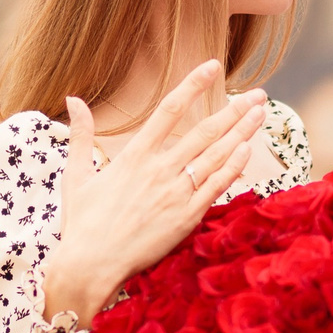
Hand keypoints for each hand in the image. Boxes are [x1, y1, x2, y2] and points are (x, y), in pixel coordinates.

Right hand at [38, 60, 265, 326]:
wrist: (90, 265)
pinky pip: (216, 187)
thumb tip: (72, 99)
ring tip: (260, 114)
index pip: (169, 109)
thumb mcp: (76, 175)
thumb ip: (81, 135)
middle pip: (205, 131)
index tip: (212, 66)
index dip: (193, 85)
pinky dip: (233, 167)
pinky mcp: (186, 218)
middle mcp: (159, 170)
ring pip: (216, 156)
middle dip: (234, 109)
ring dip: (241, 133)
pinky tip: (247, 151)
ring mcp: (175, 194)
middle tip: (258, 94)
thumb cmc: (81, 223)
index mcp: (134, 156)